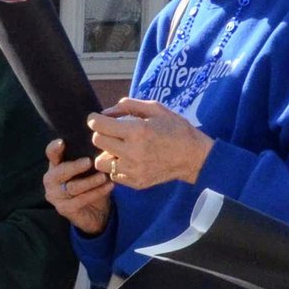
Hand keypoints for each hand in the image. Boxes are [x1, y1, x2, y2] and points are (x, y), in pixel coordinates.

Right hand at [43, 139, 113, 235]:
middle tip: (89, 162)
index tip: (62, 142)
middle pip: (60, 171)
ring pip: (73, 187)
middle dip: (75, 166)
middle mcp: (51, 180)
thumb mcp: (91, 169)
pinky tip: (109, 186)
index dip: (54, 148)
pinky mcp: (64, 208)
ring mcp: (55, 195)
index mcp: (56, 166)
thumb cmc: (91, 185)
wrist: (95, 211)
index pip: (51, 154)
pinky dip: (96, 192)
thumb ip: (92, 157)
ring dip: (90, 181)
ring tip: (104, 177)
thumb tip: (106, 146)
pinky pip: (81, 200)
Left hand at [89, 98, 213, 189]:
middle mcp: (132, 152)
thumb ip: (129, 106)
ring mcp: (133, 170)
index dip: (94, 119)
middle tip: (113, 132)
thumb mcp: (156, 109)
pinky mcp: (136, 183)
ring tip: (120, 148)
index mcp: (137, 131)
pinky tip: (129, 160)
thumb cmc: (176, 129)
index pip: (100, 126)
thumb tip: (105, 112)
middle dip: (102, 133)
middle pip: (97, 141)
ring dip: (106, 153)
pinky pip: (113, 174)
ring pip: (100, 162)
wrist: (194, 157)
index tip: (96, 118)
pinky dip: (117, 167)